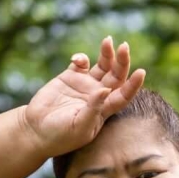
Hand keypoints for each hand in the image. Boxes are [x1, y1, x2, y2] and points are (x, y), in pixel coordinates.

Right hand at [22, 37, 145, 158]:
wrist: (37, 130)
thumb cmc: (61, 135)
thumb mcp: (80, 127)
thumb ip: (93, 109)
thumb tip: (105, 90)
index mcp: (105, 109)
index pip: (124, 95)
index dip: (133, 84)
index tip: (141, 72)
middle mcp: (99, 95)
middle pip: (116, 75)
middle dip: (122, 62)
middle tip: (124, 47)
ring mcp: (85, 85)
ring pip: (102, 66)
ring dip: (106, 54)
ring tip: (107, 41)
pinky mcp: (70, 77)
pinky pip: (81, 63)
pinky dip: (81, 58)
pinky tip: (77, 60)